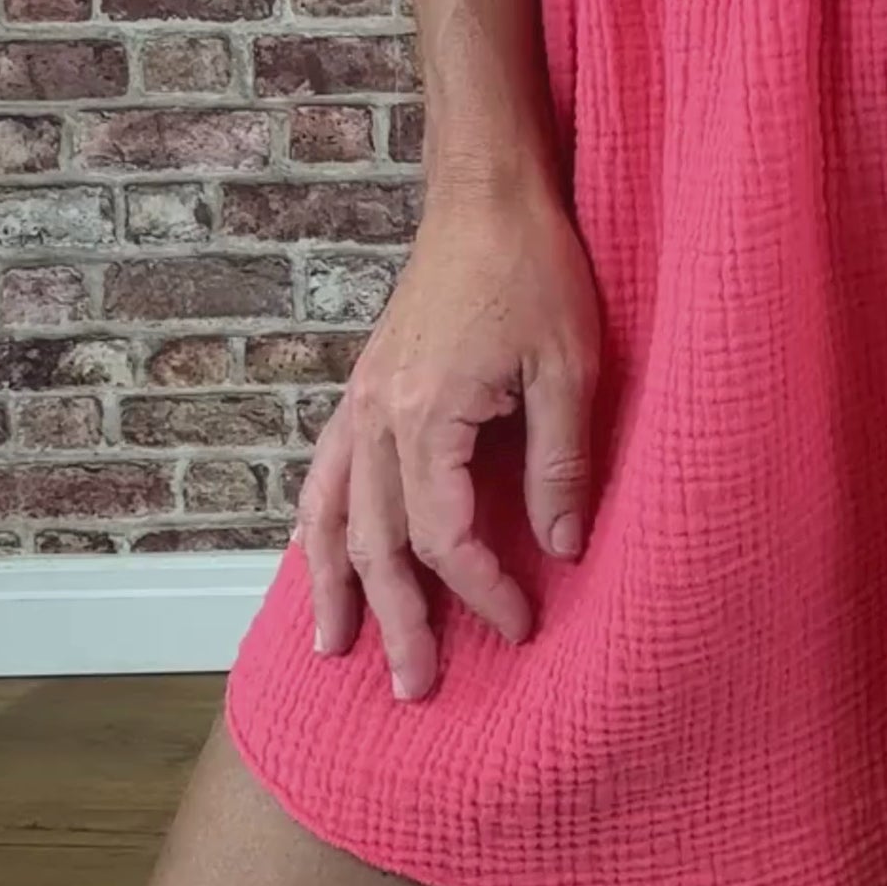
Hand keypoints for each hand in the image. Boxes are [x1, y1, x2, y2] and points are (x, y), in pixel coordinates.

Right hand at [291, 177, 604, 700]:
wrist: (486, 197)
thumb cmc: (535, 271)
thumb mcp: (571, 366)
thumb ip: (559, 462)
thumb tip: (561, 549)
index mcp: (427, 414)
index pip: (444, 535)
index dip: (482, 592)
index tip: (521, 627)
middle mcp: (378, 415)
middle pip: (375, 543)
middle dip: (397, 620)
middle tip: (415, 688)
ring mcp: (362, 400)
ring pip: (331, 514)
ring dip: (334, 585)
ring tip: (335, 648)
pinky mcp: (364, 386)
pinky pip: (323, 471)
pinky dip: (315, 523)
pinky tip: (316, 558)